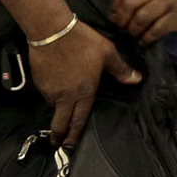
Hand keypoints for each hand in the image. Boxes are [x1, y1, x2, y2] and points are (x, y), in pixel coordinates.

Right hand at [26, 21, 140, 147]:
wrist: (51, 29)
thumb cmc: (82, 41)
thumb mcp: (107, 53)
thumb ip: (121, 70)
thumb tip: (137, 80)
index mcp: (84, 93)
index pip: (79, 121)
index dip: (75, 136)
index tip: (71, 147)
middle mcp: (65, 96)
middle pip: (60, 123)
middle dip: (60, 136)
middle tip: (59, 144)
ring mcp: (50, 90)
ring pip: (54, 108)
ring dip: (58, 113)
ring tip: (62, 113)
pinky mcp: (39, 81)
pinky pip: (47, 94)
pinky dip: (52, 96)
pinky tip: (56, 88)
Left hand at [111, 0, 176, 44]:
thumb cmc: (175, 4)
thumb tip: (114, 14)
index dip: (114, 6)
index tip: (114, 19)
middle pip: (130, 4)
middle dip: (122, 21)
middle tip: (123, 31)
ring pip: (142, 17)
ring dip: (134, 31)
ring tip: (135, 37)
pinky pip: (156, 28)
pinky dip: (147, 38)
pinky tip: (145, 41)